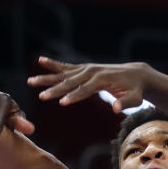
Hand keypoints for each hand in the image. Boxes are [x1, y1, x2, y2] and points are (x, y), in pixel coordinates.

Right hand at [29, 57, 148, 112]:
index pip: (85, 89)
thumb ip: (126, 103)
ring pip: (64, 74)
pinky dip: (54, 64)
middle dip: (56, 89)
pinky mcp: (84, 68)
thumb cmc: (135, 90)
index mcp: (102, 79)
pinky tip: (41, 60)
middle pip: (70, 82)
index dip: (74, 96)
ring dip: (47, 77)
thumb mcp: (135, 98)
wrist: (136, 74)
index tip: (62, 102)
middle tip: (41, 96)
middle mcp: (92, 71)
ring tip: (31, 81)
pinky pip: (67, 67)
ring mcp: (87, 68)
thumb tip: (116, 108)